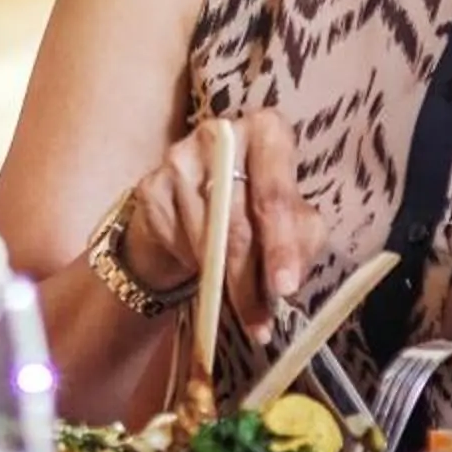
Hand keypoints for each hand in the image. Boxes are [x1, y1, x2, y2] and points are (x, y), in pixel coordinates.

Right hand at [121, 109, 327, 337]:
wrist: (196, 207)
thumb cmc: (256, 209)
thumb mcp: (293, 221)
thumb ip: (301, 242)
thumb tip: (286, 280)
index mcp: (267, 131)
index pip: (275, 194)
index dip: (281, 246)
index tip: (284, 288)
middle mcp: (221, 134)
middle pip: (236, 221)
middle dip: (249, 279)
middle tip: (260, 321)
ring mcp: (178, 157)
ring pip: (203, 236)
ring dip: (221, 282)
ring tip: (239, 307)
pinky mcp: (150, 185)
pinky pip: (174, 239)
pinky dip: (191, 265)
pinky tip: (205, 271)